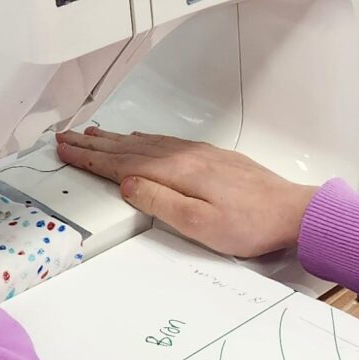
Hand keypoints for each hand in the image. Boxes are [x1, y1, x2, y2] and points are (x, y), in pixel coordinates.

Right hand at [55, 127, 316, 256]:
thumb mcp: (200, 225)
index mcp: (178, 172)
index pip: (122, 163)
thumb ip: (160, 202)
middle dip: (94, 144)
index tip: (65, 151)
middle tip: (65, 138)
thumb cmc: (251, 225)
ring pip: (146, 142)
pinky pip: (164, 142)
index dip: (91, 158)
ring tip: (91, 134)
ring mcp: (199, 154)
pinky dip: (142, 138)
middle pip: (129, 147)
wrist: (293, 213)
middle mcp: (186, 156)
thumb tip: (126, 184)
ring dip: (115, 138)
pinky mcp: (211, 157)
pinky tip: (138, 138)